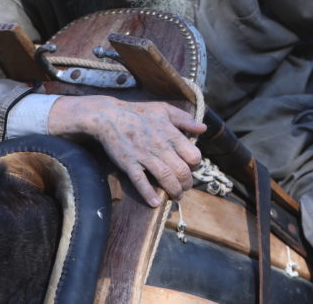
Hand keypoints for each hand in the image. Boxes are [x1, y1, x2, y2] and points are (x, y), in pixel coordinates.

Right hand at [47, 95, 205, 206]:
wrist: (109, 116)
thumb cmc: (138, 112)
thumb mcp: (164, 110)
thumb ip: (185, 119)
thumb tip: (203, 128)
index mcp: (170, 133)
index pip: (193, 156)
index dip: (195, 165)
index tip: (191, 168)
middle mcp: (160, 146)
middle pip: (182, 171)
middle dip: (187, 183)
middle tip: (185, 187)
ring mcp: (143, 156)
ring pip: (165, 177)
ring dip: (174, 190)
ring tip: (176, 195)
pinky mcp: (129, 163)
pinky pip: (140, 181)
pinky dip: (149, 194)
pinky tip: (155, 203)